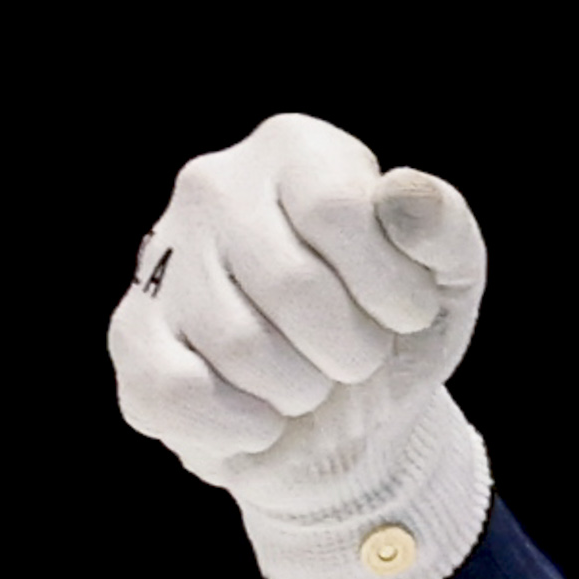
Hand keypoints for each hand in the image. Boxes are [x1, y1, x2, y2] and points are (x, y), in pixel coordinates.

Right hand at [106, 113, 493, 578]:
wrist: (358, 420)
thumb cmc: (395, 329)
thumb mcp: (447, 280)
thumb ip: (442, 228)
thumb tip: (403, 195)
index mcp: (295, 150)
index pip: (338, 211)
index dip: (391, 289)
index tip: (405, 314)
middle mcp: (214, 186)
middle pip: (292, 285)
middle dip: (351, 350)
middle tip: (355, 357)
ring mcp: (164, 260)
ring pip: (241, 347)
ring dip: (303, 391)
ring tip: (309, 380)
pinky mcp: (132, 336)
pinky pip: (177, 393)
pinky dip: (243, 428)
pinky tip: (263, 418)